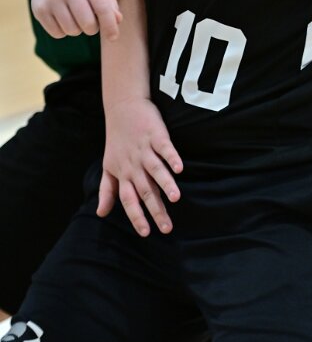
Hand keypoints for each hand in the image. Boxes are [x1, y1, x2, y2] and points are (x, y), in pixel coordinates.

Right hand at [30, 0, 121, 40]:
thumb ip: (110, 5)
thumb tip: (117, 21)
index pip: (102, 9)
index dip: (110, 26)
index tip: (113, 37)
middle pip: (88, 24)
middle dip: (92, 28)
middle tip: (90, 21)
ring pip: (72, 30)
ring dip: (77, 29)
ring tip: (75, 17)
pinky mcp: (39, 9)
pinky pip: (57, 33)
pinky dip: (63, 31)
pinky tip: (62, 18)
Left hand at [98, 98, 182, 236]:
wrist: (122, 108)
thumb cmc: (117, 140)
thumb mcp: (108, 166)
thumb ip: (106, 191)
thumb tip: (101, 214)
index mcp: (123, 174)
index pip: (128, 200)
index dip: (136, 216)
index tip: (146, 233)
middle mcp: (133, 165)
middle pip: (145, 191)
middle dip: (155, 210)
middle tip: (167, 228)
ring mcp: (144, 150)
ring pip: (155, 171)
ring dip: (165, 184)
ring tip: (176, 199)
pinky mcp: (156, 135)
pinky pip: (164, 148)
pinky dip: (172, 158)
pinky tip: (180, 168)